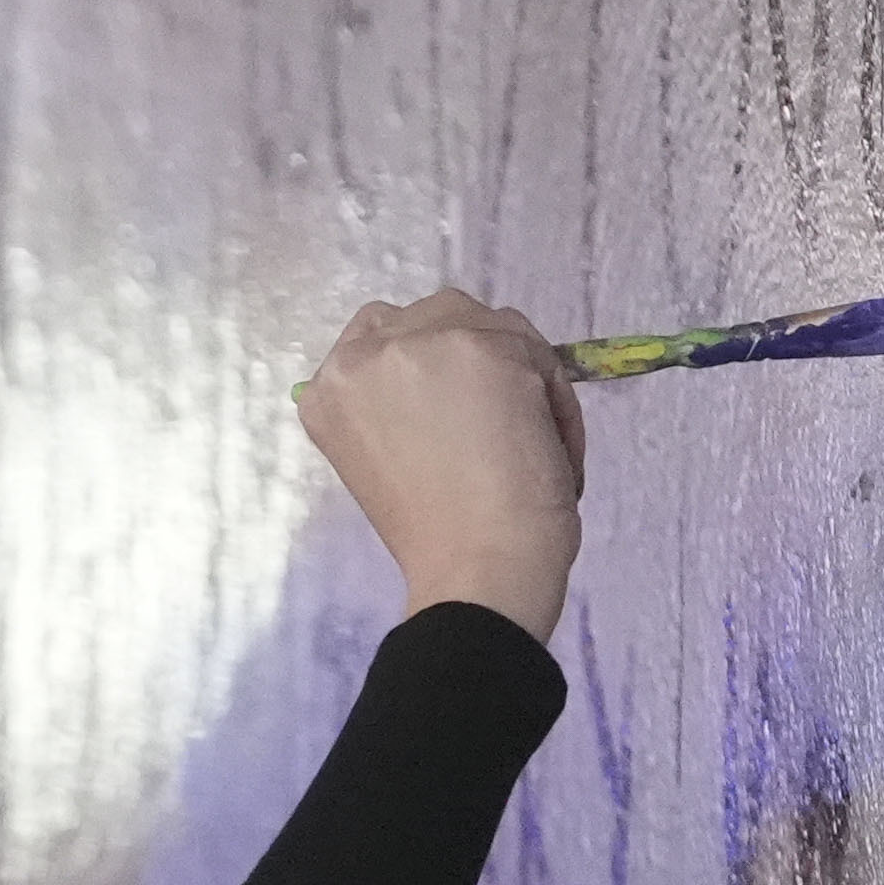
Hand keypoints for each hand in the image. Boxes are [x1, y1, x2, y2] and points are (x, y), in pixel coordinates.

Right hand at [294, 287, 586, 643]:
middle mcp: (363, 352)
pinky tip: (546, 453)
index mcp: (327, 388)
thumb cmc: (430, 537)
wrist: (474, 569)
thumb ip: (395, 404)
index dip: (427, 362)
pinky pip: (541, 357)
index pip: (379, 334)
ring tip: (521, 447)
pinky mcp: (488, 346)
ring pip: (496, 327)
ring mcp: (425, 342)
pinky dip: (556, 404)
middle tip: (496, 428)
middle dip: (476, 358)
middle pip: (441, 315)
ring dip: (520, 377)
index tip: (454, 406)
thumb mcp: (381, 455)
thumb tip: (455, 376)